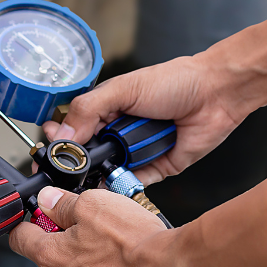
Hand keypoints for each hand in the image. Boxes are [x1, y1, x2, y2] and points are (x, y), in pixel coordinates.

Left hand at [9, 186, 185, 266]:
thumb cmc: (136, 243)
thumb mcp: (94, 204)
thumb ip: (62, 203)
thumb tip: (47, 199)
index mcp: (51, 257)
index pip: (20, 239)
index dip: (30, 226)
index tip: (39, 222)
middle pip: (53, 265)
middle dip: (69, 252)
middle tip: (98, 242)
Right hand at [42, 55, 245, 184]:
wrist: (216, 94)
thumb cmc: (173, 81)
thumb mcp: (123, 89)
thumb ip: (89, 109)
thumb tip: (62, 132)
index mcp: (105, 109)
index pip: (73, 127)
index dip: (61, 139)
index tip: (50, 147)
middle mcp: (118, 131)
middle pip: (87, 153)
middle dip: (78, 160)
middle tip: (69, 165)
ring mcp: (136, 150)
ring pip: (107, 170)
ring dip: (101, 173)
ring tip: (93, 174)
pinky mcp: (156, 167)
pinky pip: (133, 182)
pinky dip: (124, 184)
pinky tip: (115, 184)